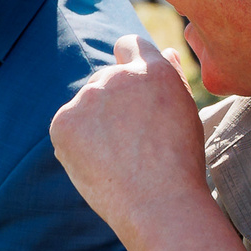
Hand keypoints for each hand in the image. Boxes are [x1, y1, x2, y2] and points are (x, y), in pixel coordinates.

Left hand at [49, 35, 215, 243]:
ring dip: (95, 124)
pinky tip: (99, 165)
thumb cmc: (180, 164)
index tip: (132, 88)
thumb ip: (172, 78)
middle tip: (131, 143)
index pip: (130, 46)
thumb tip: (165, 53)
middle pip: (105, 79)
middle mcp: (117, 75)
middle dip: (113, 103)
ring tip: (118, 159)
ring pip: (86, 105)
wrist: (159, 204)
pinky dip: (77, 144)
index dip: (130, 63)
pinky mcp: (63, 122)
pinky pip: (67, 126)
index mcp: (153, 70)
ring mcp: (88, 98)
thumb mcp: (186, 114)